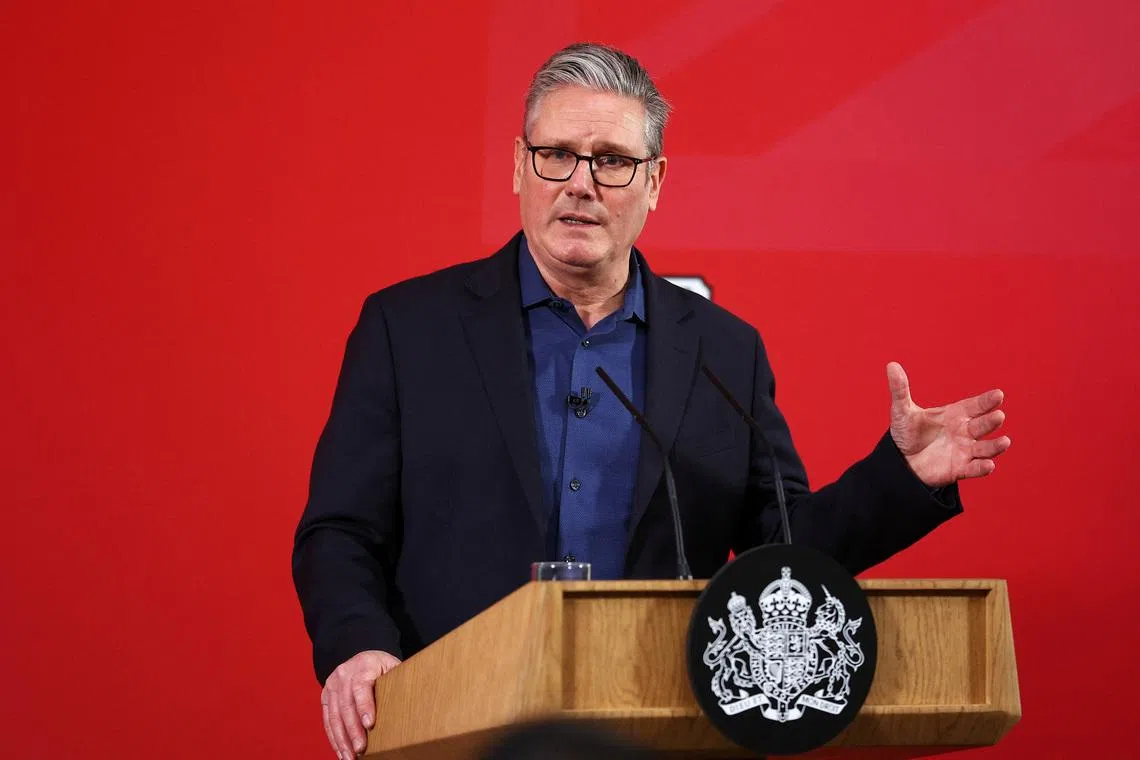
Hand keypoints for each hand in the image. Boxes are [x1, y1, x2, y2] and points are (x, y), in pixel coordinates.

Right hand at [321, 650, 400, 759]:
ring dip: (342, 740)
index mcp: (363, 665)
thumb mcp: (392, 667)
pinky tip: (342, 751)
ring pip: (334, 716)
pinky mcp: (325, 698)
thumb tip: (415, 699)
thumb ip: (398, 680)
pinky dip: (334, 738)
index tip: (370, 724)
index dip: (365, 706)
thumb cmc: (382, 667)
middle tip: (360, 749)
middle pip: (346, 705)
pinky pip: (328, 721)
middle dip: (353, 730)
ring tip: (350, 757)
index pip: (361, 687)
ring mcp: (332, 686)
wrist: (362, 660)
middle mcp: (344, 674)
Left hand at [887, 362, 1010, 487]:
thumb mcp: (902, 411)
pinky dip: (982, 468)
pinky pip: (975, 469)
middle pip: (982, 425)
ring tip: (1004, 442)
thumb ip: (900, 389)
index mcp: (955, 414)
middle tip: (998, 416)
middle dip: (991, 421)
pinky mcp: (960, 468)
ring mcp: (964, 451)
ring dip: (995, 446)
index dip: (986, 401)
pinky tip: (989, 465)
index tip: (998, 395)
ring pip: (984, 448)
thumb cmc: (906, 433)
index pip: (975, 406)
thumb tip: (891, 365)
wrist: (900, 461)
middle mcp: (964, 431)